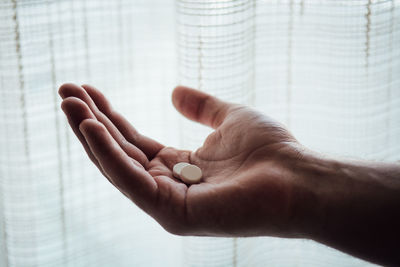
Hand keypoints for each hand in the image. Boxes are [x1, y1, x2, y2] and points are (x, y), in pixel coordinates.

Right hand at [59, 84, 305, 236]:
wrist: (298, 177)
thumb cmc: (270, 150)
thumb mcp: (229, 118)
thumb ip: (201, 107)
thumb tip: (173, 91)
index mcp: (178, 167)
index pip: (133, 141)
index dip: (109, 116)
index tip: (87, 90)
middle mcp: (168, 185)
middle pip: (119, 152)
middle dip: (90, 122)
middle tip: (64, 92)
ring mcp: (168, 202)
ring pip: (118, 166)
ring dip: (90, 135)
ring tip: (68, 104)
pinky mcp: (172, 213)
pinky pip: (131, 182)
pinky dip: (108, 155)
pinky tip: (90, 128)